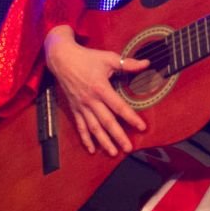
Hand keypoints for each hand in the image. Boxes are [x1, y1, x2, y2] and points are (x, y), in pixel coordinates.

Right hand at [43, 26, 149, 155]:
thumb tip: (147, 63)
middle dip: (118, 136)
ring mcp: (81, 106)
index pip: (119, 107)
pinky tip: (91, 149)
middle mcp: (90, 100)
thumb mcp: (109, 58)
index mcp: (101, 88)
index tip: (142, 127)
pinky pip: (80, 126)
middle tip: (128, 148)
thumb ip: (128, 64)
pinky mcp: (74, 108)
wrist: (62, 59)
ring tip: (113, 152)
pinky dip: (85, 139)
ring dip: (103, 141)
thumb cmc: (88, 57)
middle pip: (106, 122)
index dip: (131, 117)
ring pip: (93, 128)